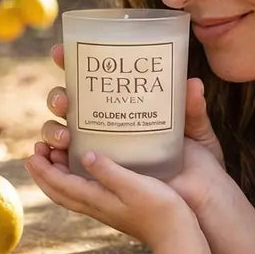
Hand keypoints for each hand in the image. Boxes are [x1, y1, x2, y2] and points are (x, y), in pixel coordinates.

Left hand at [24, 145, 196, 249]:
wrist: (176, 235)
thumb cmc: (160, 209)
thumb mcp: (134, 185)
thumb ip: (110, 171)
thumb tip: (87, 156)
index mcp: (96, 199)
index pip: (60, 185)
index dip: (44, 169)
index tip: (32, 153)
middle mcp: (95, 206)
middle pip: (58, 191)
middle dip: (43, 172)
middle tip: (36, 151)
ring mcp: (103, 208)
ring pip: (69, 193)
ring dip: (55, 176)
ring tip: (52, 156)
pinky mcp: (113, 207)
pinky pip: (82, 193)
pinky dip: (71, 180)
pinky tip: (81, 169)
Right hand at [38, 45, 228, 213]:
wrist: (203, 201)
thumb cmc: (199, 163)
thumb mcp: (197, 132)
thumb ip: (192, 110)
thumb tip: (192, 83)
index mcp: (125, 107)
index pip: (91, 79)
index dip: (70, 62)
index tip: (61, 52)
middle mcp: (105, 125)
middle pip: (68, 103)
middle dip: (58, 97)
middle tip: (65, 102)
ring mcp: (97, 149)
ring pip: (59, 131)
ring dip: (52, 129)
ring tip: (64, 136)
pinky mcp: (95, 175)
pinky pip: (64, 166)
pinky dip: (51, 159)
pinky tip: (51, 155)